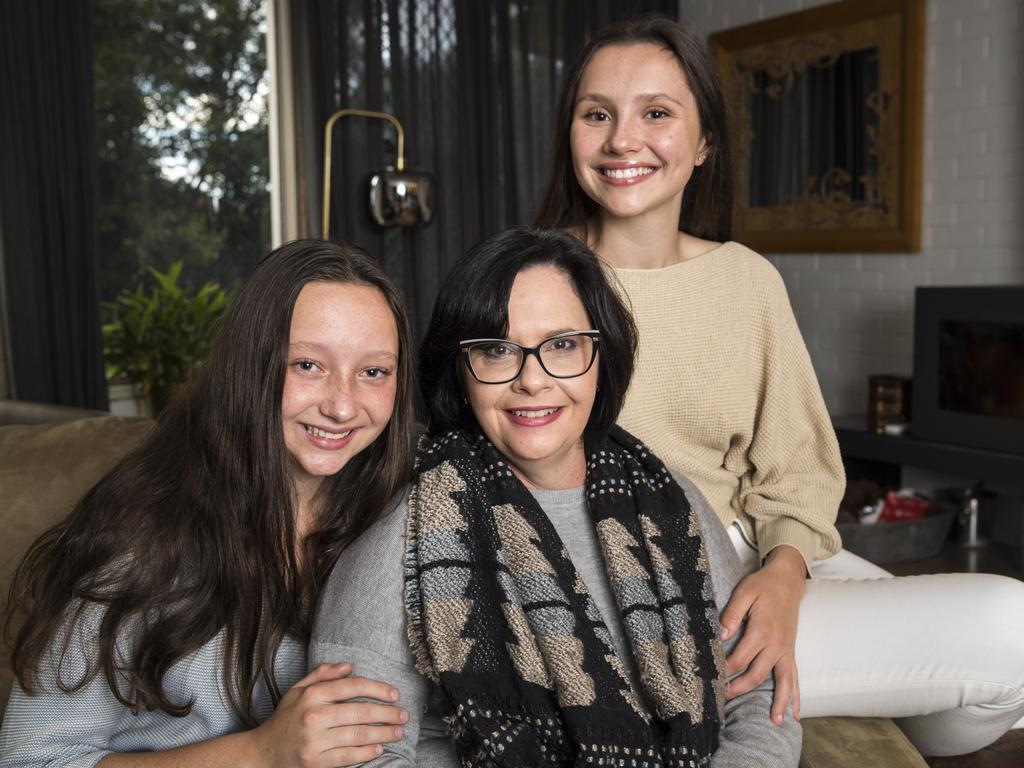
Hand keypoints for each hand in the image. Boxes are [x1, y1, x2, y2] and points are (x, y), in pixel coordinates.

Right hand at [249, 662, 408, 767]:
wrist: (263, 753)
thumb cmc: (285, 719)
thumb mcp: (297, 690)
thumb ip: (322, 674)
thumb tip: (349, 665)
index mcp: (312, 695)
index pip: (353, 686)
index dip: (378, 689)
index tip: (394, 694)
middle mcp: (314, 716)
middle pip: (360, 712)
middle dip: (387, 713)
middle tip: (404, 715)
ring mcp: (315, 740)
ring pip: (357, 735)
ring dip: (383, 734)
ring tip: (399, 732)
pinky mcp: (315, 762)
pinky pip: (348, 756)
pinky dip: (366, 752)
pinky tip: (379, 748)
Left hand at [719, 545, 806, 723]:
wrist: (788, 580)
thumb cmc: (763, 585)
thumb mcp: (744, 593)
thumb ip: (731, 614)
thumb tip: (721, 634)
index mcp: (761, 631)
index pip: (739, 659)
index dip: (724, 670)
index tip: (710, 678)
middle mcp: (776, 645)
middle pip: (756, 675)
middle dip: (739, 690)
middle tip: (721, 700)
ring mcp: (786, 650)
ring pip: (782, 682)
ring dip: (777, 703)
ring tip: (774, 723)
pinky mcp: (791, 651)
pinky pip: (795, 677)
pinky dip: (796, 696)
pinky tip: (796, 713)